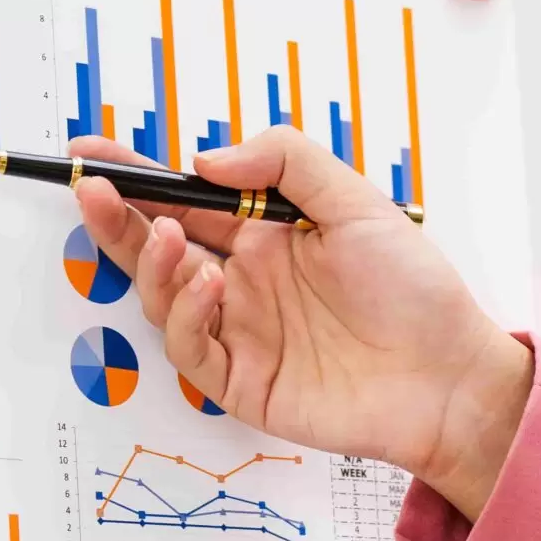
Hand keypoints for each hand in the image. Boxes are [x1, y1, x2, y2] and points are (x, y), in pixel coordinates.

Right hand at [67, 128, 531, 517]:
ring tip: (167, 235)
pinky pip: (193, 350)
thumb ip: (287, 161)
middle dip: (118, 218)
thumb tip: (206, 159)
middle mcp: (246, 282)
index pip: (185, 200)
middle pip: (159, 248)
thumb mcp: (358, 202)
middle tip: (90, 192)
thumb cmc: (415, 292)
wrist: (450, 377)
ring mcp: (242, 334)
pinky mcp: (244, 384)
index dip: (136, 179)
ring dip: (153, 264)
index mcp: (267, 235)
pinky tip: (208, 286)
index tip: (92, 156)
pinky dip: (187, 316)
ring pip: (165, 298)